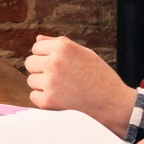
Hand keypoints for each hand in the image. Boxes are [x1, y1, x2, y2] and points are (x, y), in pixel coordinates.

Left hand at [23, 35, 137, 135]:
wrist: (114, 103)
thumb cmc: (100, 77)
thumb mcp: (84, 53)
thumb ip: (60, 44)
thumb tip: (38, 39)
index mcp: (64, 47)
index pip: (36, 47)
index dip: (46, 56)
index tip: (59, 65)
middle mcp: (54, 62)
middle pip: (30, 63)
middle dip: (41, 69)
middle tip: (60, 78)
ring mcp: (51, 82)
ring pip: (31, 80)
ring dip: (42, 85)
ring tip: (63, 88)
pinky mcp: (49, 101)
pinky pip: (34, 97)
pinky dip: (44, 99)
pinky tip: (61, 99)